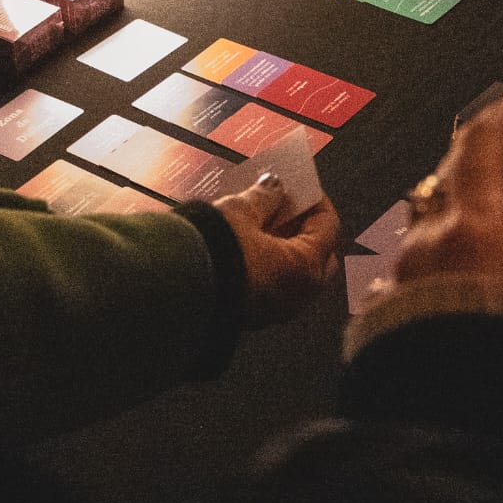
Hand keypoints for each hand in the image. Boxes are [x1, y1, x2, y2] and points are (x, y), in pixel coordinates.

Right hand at [214, 176, 341, 326]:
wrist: (175, 288)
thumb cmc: (213, 253)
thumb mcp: (240, 212)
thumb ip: (263, 197)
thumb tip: (274, 186)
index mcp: (305, 268)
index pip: (327, 226)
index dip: (315, 201)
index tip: (301, 187)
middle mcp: (298, 295)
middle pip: (318, 255)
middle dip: (306, 229)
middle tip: (287, 206)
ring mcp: (277, 309)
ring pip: (296, 274)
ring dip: (287, 247)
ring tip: (264, 222)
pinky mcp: (254, 316)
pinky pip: (275, 286)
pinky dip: (272, 265)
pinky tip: (250, 245)